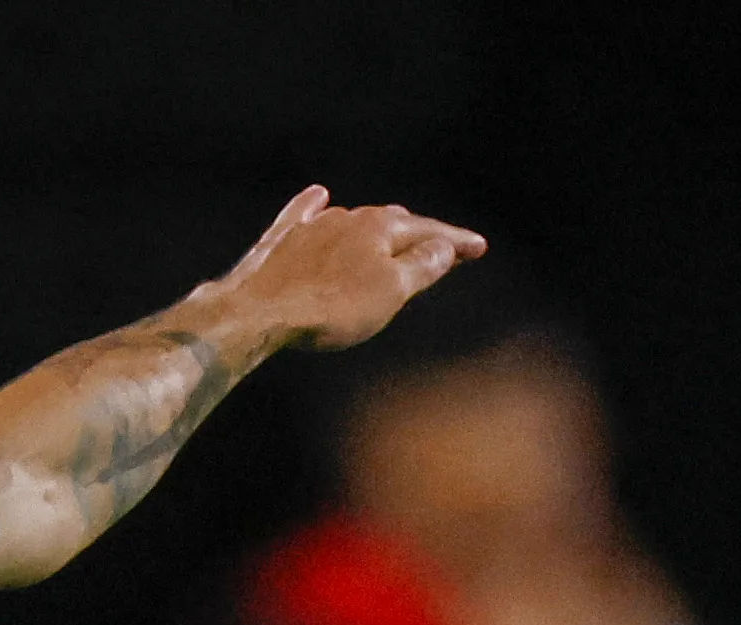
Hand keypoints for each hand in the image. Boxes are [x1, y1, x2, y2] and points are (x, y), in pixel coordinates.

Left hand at [202, 186, 487, 356]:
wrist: (261, 313)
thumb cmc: (331, 309)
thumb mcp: (391, 292)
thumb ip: (421, 266)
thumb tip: (443, 247)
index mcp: (380, 229)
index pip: (428, 232)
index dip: (456, 242)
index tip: (479, 247)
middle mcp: (349, 217)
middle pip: (393, 223)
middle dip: (421, 234)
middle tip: (444, 244)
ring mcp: (313, 226)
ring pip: (354, 221)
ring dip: (377, 228)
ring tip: (394, 232)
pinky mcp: (282, 240)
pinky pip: (304, 214)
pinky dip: (316, 206)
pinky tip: (319, 195)